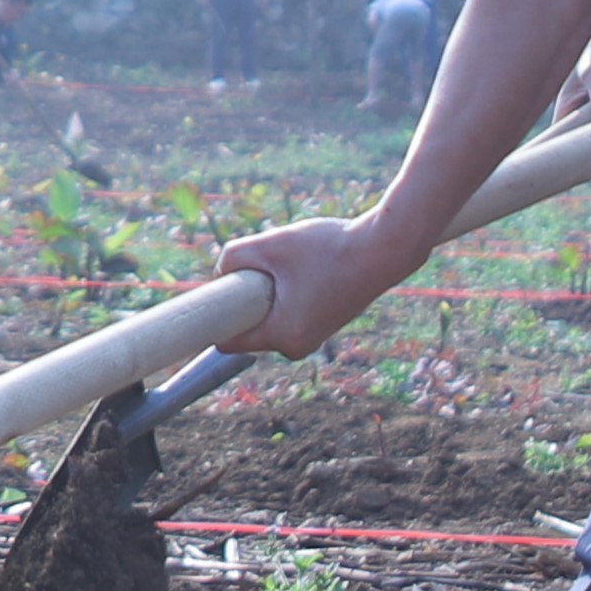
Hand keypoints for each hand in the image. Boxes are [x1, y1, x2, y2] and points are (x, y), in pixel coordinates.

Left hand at [214, 208, 431, 362]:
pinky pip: (287, 310)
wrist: (385, 249)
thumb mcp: (270, 244)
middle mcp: (297, 346)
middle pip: (248, 326)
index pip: (226, 341)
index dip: (213, 319)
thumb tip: (220, 272)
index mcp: (283, 337)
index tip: (205, 299)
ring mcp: (312, 337)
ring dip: (268, 291)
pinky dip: (286, 291)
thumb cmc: (329, 247)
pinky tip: (305, 267)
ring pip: (268, 315)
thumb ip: (232, 257)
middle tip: (263, 265)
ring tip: (293, 264)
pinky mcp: (323, 323)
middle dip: (245, 297)